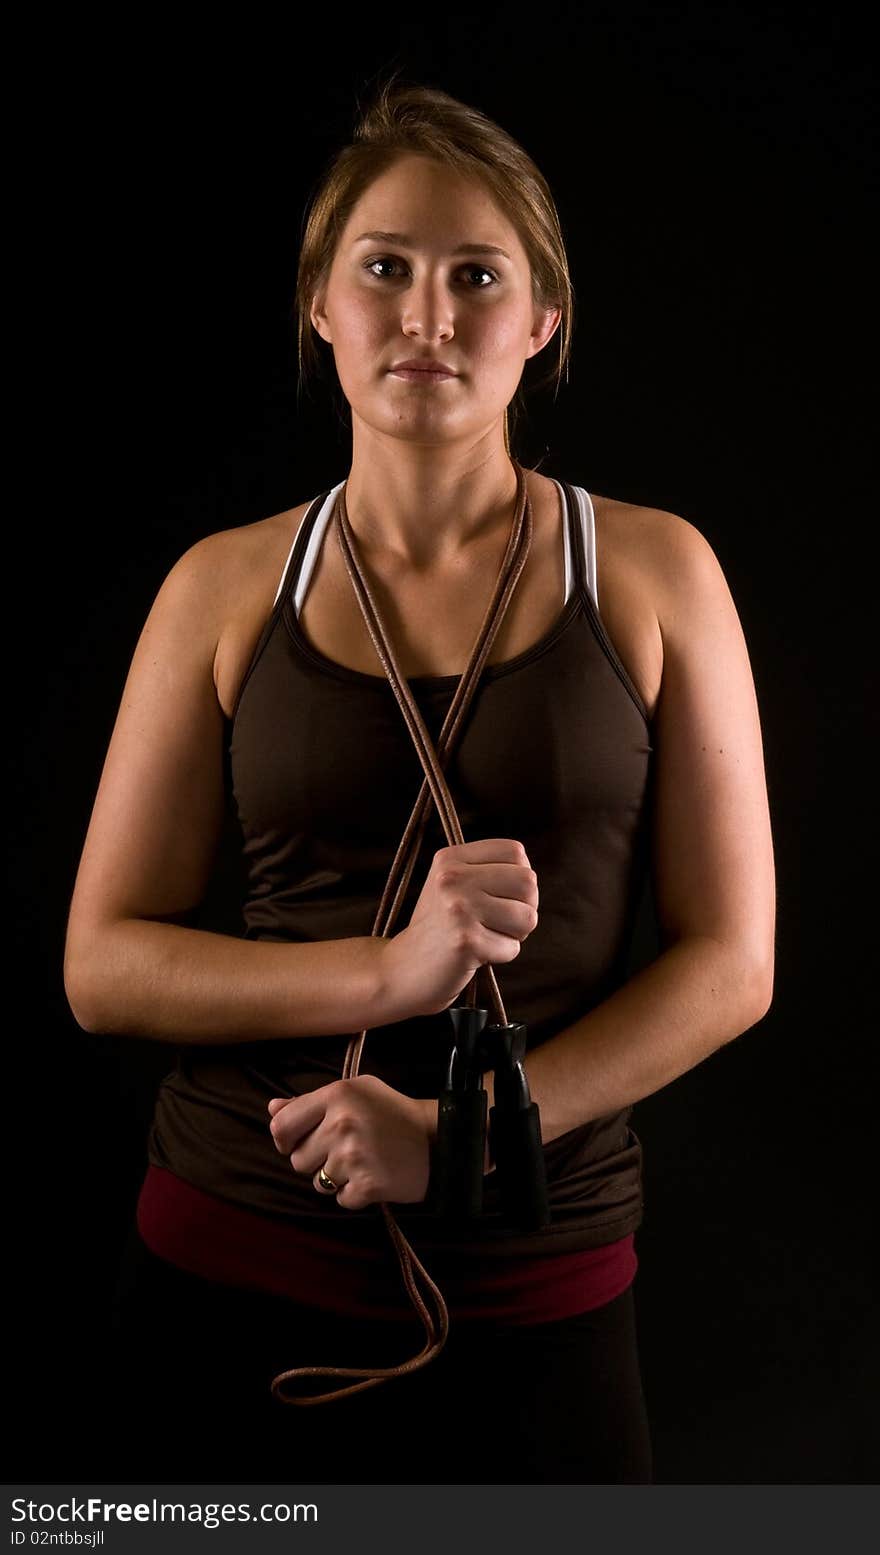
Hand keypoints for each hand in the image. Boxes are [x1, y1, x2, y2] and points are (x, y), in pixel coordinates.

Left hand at [267, 1076, 432, 1209]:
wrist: (439, 1140)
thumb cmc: (392, 1112)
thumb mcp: (354, 1093)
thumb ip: (309, 1102)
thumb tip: (272, 1108)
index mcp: (336, 1094)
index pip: (282, 1126)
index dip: (285, 1139)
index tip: (301, 1142)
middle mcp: (341, 1123)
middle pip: (298, 1160)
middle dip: (316, 1160)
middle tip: (346, 1150)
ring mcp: (354, 1156)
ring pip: (318, 1183)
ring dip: (336, 1179)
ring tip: (362, 1163)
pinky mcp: (367, 1185)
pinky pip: (340, 1200)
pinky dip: (354, 1194)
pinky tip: (374, 1177)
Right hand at [380, 838, 538, 1021]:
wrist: (404, 969)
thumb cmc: (439, 927)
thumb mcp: (452, 885)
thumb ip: (487, 871)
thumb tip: (531, 878)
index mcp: (450, 858)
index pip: (515, 852)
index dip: (519, 878)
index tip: (501, 896)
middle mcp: (452, 878)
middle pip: (528, 882)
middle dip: (524, 907)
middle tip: (498, 922)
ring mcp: (458, 909)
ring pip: (527, 917)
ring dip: (515, 934)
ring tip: (487, 936)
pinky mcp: (466, 941)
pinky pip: (512, 948)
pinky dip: (501, 956)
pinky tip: (476, 955)